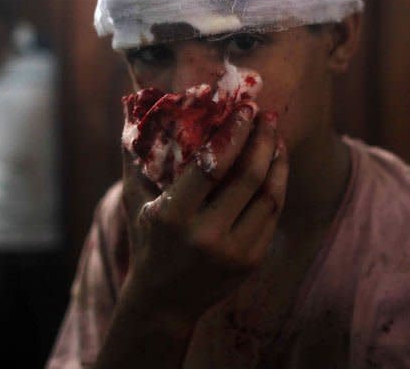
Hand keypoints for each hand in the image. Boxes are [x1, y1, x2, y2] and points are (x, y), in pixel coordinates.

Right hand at [121, 106, 287, 326]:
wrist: (163, 302)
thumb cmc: (147, 240)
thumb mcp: (134, 201)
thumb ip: (134, 157)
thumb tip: (131, 109)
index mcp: (173, 216)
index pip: (212, 166)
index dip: (233, 134)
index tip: (245, 108)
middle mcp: (206, 236)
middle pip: (248, 178)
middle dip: (262, 140)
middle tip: (268, 115)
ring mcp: (234, 252)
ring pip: (269, 196)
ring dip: (277, 160)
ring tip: (275, 136)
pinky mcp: (252, 261)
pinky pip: (272, 215)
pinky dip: (278, 185)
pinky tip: (275, 166)